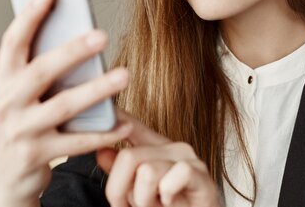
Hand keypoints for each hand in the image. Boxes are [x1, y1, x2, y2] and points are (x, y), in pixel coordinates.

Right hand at [0, 0, 132, 206]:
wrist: (7, 178)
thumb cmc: (22, 123)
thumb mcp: (20, 95)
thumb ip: (41, 68)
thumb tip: (81, 34)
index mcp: (2, 80)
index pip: (12, 42)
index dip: (29, 17)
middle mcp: (7, 102)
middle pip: (41, 71)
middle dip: (72, 51)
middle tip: (102, 35)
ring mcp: (20, 130)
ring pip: (63, 106)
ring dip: (96, 90)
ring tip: (124, 75)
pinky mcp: (36, 155)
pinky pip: (76, 141)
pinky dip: (102, 132)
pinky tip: (123, 123)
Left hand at [98, 111, 221, 206]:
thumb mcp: (138, 193)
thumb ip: (121, 174)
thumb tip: (102, 151)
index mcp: (156, 149)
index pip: (133, 127)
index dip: (118, 116)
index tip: (108, 107)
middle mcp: (173, 148)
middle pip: (128, 157)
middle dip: (120, 191)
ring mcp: (189, 159)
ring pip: (147, 172)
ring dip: (144, 200)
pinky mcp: (203, 176)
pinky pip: (174, 177)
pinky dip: (168, 195)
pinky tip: (173, 202)